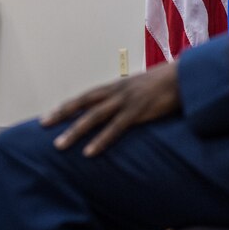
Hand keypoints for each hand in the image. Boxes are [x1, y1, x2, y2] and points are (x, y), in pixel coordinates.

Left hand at [41, 61, 179, 156]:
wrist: (185, 77)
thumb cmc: (165, 85)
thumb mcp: (141, 90)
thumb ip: (128, 99)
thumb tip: (119, 110)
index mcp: (116, 87)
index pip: (86, 96)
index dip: (68, 105)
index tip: (51, 115)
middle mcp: (116, 92)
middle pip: (82, 102)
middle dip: (61, 113)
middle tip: (43, 125)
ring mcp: (126, 102)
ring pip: (93, 117)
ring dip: (75, 131)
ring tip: (59, 146)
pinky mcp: (138, 112)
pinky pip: (115, 129)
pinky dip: (101, 141)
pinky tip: (89, 152)